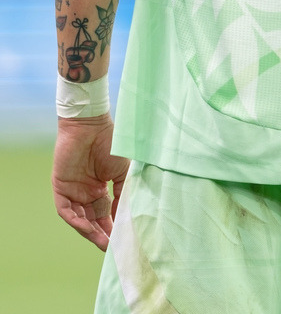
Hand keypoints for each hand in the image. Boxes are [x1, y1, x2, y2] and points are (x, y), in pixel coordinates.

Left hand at [52, 113, 129, 251]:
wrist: (92, 125)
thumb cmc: (111, 143)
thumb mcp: (123, 172)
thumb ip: (124, 194)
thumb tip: (127, 217)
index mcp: (100, 188)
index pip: (106, 214)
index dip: (114, 227)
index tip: (124, 240)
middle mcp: (86, 192)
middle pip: (93, 220)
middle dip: (103, 234)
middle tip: (114, 248)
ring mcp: (73, 191)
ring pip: (80, 219)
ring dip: (91, 232)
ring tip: (104, 244)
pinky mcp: (61, 188)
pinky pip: (66, 211)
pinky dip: (77, 222)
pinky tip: (89, 229)